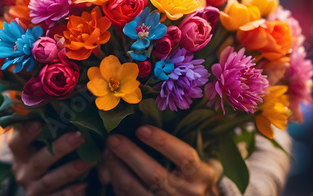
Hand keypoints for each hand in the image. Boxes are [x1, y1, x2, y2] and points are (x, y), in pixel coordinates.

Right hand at [8, 121, 95, 195]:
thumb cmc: (43, 149)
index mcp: (19, 150)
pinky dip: (70, 192)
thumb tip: (64, 98)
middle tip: (79, 137)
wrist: (38, 181)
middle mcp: (22, 169)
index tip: (38, 122)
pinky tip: (84, 185)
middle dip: (59, 148)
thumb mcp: (40, 138)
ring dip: (70, 170)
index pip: (17, 141)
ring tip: (89, 161)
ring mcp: (32, 186)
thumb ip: (48, 124)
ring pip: (49, 180)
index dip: (26, 133)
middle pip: (38, 160)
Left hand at [99, 125, 217, 195]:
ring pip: (135, 189)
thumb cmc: (200, 181)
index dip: (162, 141)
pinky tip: (110, 169)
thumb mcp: (205, 164)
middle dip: (130, 154)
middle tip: (113, 138)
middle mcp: (187, 193)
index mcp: (202, 175)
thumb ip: (188, 148)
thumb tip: (152, 123)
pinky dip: (117, 183)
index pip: (183, 156)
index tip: (141, 128)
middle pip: (154, 174)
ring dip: (117, 169)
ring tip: (107, 152)